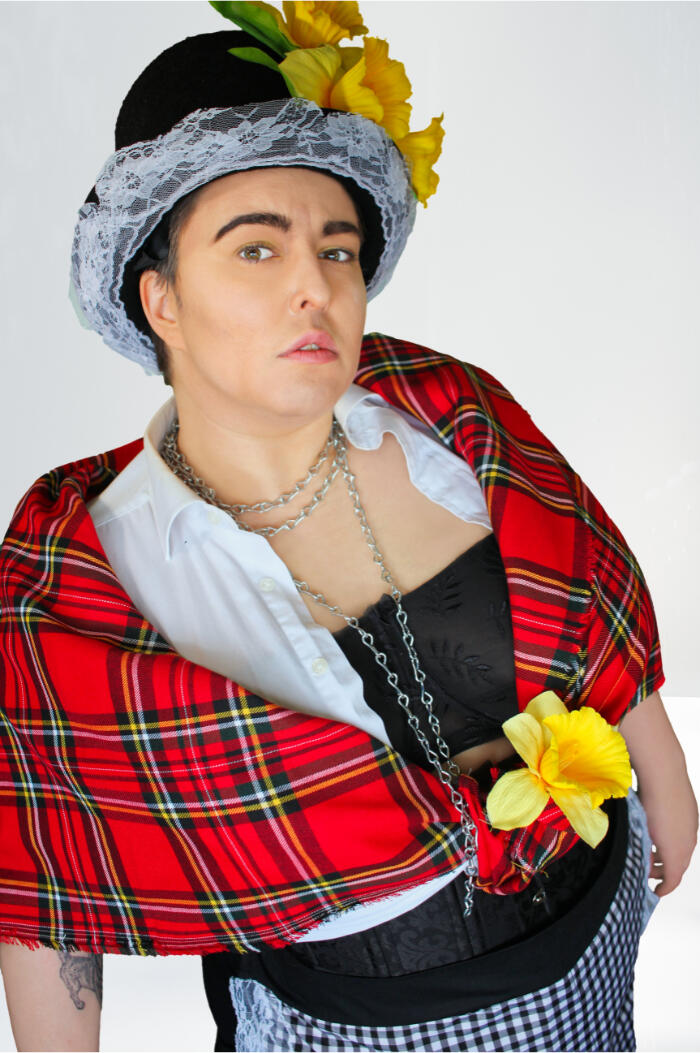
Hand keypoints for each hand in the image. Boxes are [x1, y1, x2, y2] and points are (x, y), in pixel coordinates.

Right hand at [619, 691, 697, 896]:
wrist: (664, 772)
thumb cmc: (654, 774)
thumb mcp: (650, 793)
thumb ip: (645, 801)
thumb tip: (626, 796)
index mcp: (685, 818)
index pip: (680, 844)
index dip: (668, 854)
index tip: (657, 861)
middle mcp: (689, 832)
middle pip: (680, 860)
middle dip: (665, 868)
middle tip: (652, 874)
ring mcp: (685, 841)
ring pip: (676, 868)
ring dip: (663, 875)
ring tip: (651, 880)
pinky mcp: (675, 850)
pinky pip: (672, 875)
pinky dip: (665, 884)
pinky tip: (657, 889)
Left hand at [640, 778, 696, 895]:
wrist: (664, 773)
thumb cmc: (649, 802)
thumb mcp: (642, 832)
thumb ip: (644, 852)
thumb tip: (644, 863)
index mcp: (676, 852)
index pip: (673, 879)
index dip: (665, 889)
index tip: (655, 892)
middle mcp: (688, 843)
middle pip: (679, 866)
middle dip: (664, 872)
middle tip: (649, 872)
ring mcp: (691, 827)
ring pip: (683, 850)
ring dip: (669, 856)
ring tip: (652, 852)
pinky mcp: (691, 814)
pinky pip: (684, 835)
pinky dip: (674, 841)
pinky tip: (660, 833)